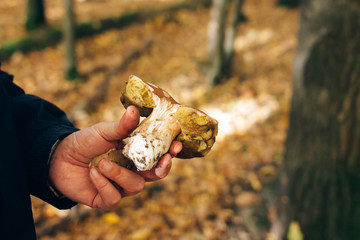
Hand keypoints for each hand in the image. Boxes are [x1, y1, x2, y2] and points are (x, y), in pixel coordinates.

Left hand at [49, 106, 181, 209]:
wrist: (59, 157)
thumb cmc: (85, 142)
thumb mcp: (104, 131)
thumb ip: (122, 125)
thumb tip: (134, 109)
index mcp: (136, 155)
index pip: (159, 156)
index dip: (170, 153)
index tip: (176, 145)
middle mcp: (132, 172)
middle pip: (156, 175)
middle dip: (162, 169)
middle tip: (163, 160)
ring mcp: (120, 187)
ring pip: (135, 186)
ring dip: (121, 174)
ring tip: (103, 163)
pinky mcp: (106, 199)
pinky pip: (114, 198)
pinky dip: (104, 185)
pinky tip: (94, 173)